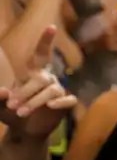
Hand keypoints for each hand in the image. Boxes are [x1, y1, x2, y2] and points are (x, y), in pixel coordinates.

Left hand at [0, 27, 76, 141]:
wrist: (24, 132)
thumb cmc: (13, 113)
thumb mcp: (0, 105)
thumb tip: (4, 91)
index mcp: (33, 74)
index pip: (41, 55)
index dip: (45, 41)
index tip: (51, 27)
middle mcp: (48, 79)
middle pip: (41, 79)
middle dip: (26, 91)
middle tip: (12, 104)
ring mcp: (58, 91)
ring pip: (52, 90)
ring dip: (36, 100)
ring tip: (22, 112)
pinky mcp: (65, 105)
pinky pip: (68, 100)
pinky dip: (60, 102)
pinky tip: (50, 106)